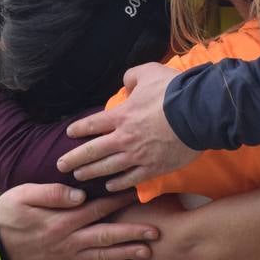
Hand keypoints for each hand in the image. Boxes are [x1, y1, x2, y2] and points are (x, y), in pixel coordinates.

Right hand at [0, 182, 160, 259]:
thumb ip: (51, 193)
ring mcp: (69, 255)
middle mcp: (69, 241)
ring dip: (127, 253)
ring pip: (103, 255)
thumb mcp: (24, 194)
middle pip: (106, 236)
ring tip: (149, 251)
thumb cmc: (10, 212)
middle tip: (155, 231)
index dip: (118, 201)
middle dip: (132, 234)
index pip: (96, 209)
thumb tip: (79, 194)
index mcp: (61, 221)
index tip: (137, 194)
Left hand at [60, 64, 198, 191]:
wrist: (199, 112)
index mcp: (122, 115)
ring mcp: (138, 155)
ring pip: (107, 168)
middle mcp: (124, 138)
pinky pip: (131, 179)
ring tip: (79, 177)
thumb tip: (125, 85)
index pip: (93, 124)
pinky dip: (118, 184)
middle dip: (74, 159)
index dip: (79, 129)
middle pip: (92, 151)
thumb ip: (131, 77)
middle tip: (61, 166)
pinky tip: (109, 187)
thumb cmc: (174, 91)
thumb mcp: (148, 72)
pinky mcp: (154, 168)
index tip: (69, 134)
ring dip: (90, 173)